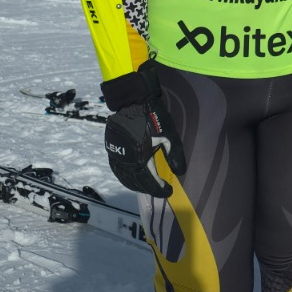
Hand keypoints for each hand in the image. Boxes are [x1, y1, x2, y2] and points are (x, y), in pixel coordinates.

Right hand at [101, 64, 185, 197]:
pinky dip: (126, 177)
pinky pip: (117, 169)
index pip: (149, 181)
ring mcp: (116, 154)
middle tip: (161, 190)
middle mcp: (125, 158)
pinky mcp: (111, 148)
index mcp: (139, 156)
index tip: (169, 192)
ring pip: (124, 177)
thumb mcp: (169, 134)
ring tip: (149, 187)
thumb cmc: (154, 116)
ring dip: (136, 185)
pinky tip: (133, 178)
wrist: (133, 100)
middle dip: (149, 189)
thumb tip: (180, 172)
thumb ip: (175, 154)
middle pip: (136, 182)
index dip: (159, 189)